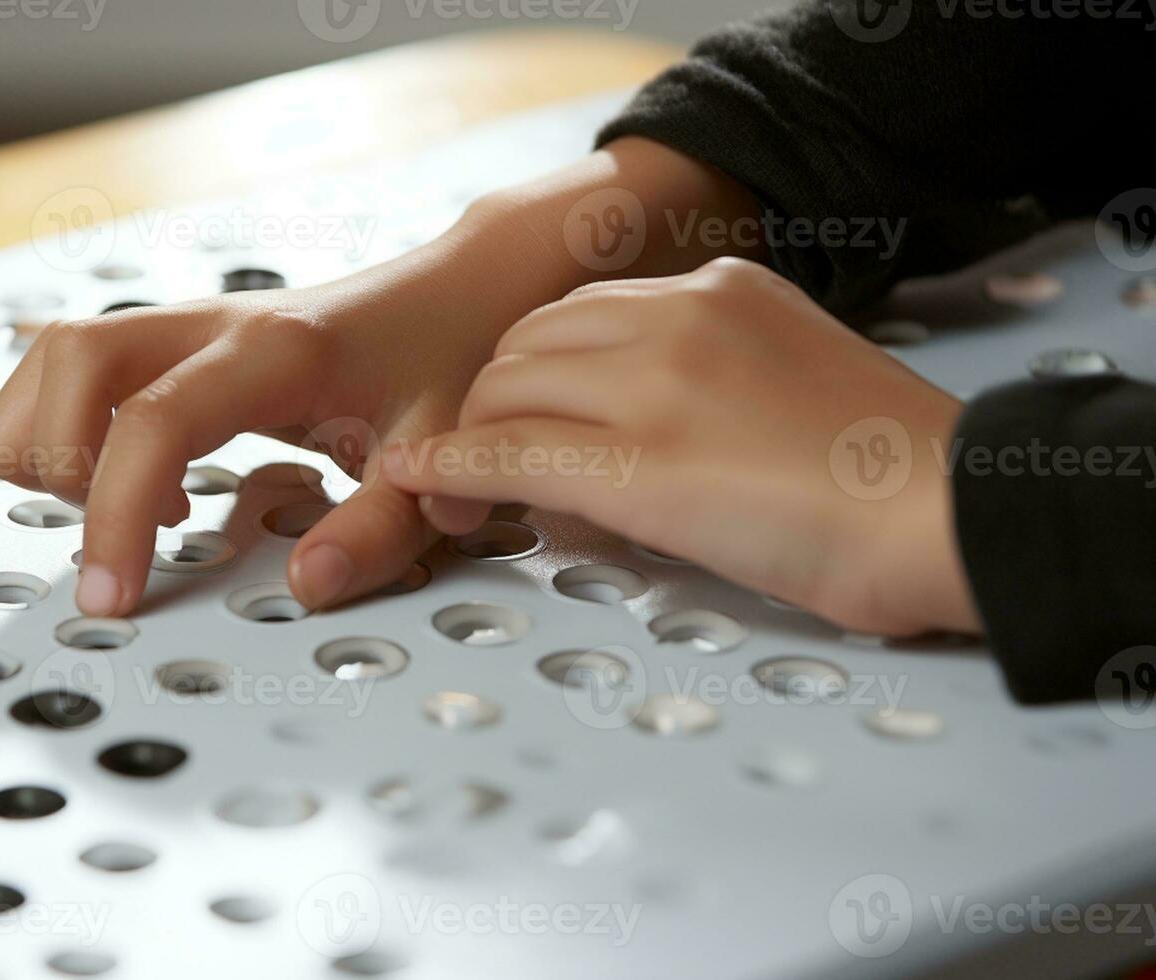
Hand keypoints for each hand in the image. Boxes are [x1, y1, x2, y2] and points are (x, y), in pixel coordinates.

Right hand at [0, 227, 540, 617]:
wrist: (458, 291)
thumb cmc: (449, 365)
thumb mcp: (438, 461)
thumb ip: (379, 529)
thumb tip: (305, 587)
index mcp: (276, 352)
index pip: (155, 421)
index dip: (114, 513)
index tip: (111, 596)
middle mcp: (214, 323)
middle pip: (70, 359)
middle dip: (57, 463)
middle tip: (115, 543)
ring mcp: (188, 324)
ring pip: (55, 355)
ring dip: (50, 441)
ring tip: (126, 511)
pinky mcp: (177, 342)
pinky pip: (76, 367)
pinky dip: (69, 428)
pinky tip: (144, 483)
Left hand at [382, 257, 981, 635]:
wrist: (949, 511)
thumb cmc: (885, 474)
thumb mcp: (783, 379)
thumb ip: (697, 381)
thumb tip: (610, 434)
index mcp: (718, 289)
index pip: (579, 313)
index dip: (535, 372)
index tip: (522, 414)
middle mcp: (678, 316)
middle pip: (526, 344)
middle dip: (495, 402)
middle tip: (492, 461)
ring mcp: (656, 384)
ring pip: (506, 391)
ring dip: (478, 440)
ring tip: (481, 494)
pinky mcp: (641, 464)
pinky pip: (506, 453)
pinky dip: (450, 468)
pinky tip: (420, 483)